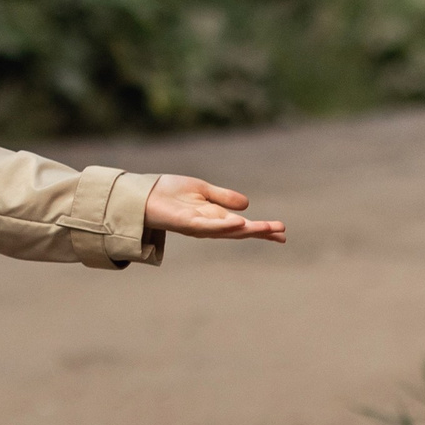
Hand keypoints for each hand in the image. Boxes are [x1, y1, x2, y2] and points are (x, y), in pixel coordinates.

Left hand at [144, 174, 285, 242]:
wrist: (143, 194)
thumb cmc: (169, 193)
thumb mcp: (202, 190)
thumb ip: (223, 198)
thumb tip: (247, 206)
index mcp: (214, 217)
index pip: (242, 225)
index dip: (261, 229)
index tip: (282, 232)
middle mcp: (208, 225)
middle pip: (239, 231)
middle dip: (260, 232)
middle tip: (282, 233)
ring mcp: (198, 226)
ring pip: (227, 231)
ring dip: (248, 230)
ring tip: (268, 229)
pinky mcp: (186, 223)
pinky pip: (208, 227)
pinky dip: (224, 226)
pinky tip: (239, 224)